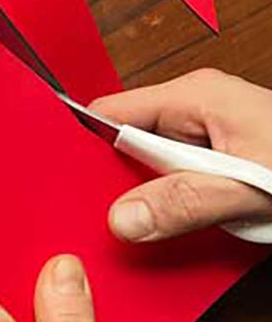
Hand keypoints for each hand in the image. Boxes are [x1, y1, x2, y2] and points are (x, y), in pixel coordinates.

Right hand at [91, 69, 271, 241]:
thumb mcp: (248, 189)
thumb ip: (184, 203)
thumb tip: (122, 217)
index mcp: (195, 96)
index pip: (110, 114)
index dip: (86, 150)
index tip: (74, 187)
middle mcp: (194, 110)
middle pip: (125, 145)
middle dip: (120, 185)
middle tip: (123, 221)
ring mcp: (203, 135)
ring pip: (148, 168)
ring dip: (151, 200)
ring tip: (166, 223)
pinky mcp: (213, 160)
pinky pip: (172, 181)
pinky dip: (171, 206)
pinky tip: (182, 224)